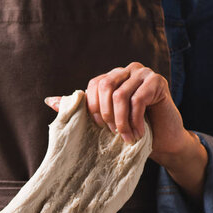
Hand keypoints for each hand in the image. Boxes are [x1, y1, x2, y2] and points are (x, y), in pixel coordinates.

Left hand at [46, 62, 207, 199]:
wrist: (164, 142)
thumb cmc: (132, 131)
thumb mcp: (102, 122)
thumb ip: (78, 110)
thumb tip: (49, 101)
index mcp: (113, 77)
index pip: (94, 84)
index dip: (93, 108)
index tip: (99, 128)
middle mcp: (127, 70)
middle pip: (104, 85)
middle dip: (105, 115)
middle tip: (113, 133)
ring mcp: (143, 73)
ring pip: (120, 94)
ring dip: (121, 121)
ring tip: (126, 137)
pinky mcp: (158, 81)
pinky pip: (138, 99)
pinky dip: (135, 121)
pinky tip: (139, 133)